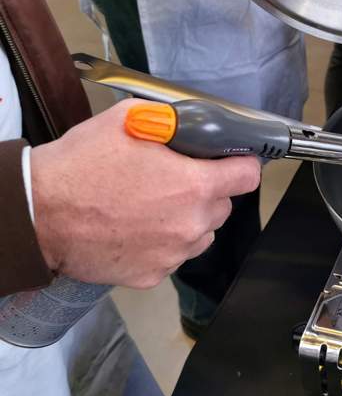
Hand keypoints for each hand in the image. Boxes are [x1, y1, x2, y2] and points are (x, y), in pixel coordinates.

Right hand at [30, 99, 261, 288]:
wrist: (38, 214)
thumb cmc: (81, 165)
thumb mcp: (128, 120)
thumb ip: (171, 122)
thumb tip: (192, 125)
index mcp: (194, 185)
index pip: (248, 176)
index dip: (241, 165)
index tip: (232, 162)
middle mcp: (191, 224)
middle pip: (223, 207)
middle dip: (207, 192)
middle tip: (174, 182)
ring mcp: (173, 254)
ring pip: (201, 234)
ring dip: (188, 221)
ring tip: (152, 207)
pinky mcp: (152, 275)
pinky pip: (172, 256)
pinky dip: (162, 245)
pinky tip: (135, 230)